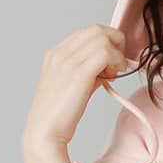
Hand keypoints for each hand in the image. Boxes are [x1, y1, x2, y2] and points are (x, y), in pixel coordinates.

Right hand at [22, 23, 126, 151]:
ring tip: (114, 73)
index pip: (86, 32)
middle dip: (114, 43)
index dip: (104, 41)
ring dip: (116, 53)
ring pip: (103, 38)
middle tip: (117, 65)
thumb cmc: (59, 116)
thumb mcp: (72, 87)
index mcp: (55, 54)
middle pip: (96, 30)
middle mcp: (60, 53)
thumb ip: (88, 73)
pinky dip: (116, 61)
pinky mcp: (79, 73)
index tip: (111, 60)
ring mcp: (68, 61)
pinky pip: (106, 52)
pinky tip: (114, 76)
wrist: (44, 132)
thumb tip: (108, 69)